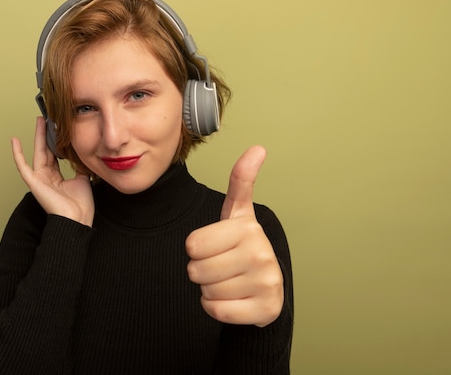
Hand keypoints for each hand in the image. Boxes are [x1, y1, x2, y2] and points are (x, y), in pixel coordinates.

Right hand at [11, 117, 94, 225]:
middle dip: (47, 134)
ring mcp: (39, 178)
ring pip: (37, 152)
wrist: (77, 219)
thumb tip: (82, 157)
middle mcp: (46, 176)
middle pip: (46, 150)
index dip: (56, 141)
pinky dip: (17, 153)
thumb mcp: (83, 180)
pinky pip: (22, 166)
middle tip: (48, 118)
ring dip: (38, 136)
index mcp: (57, 177)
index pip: (55, 155)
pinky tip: (14, 140)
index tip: (59, 127)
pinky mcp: (33, 182)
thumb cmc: (80, 205)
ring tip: (39, 120)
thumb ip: (79, 168)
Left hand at [186, 146, 283, 325]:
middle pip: (196, 270)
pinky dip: (217, 308)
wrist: (266, 287)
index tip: (215, 246)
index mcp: (248, 227)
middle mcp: (260, 252)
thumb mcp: (237, 213)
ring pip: (206, 291)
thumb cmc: (241, 246)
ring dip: (210, 290)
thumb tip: (258, 148)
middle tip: (221, 266)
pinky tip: (234, 298)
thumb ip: (241, 181)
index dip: (197, 249)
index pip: (192, 244)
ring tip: (230, 280)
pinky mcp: (265, 309)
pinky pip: (217, 311)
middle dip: (202, 271)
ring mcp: (266, 282)